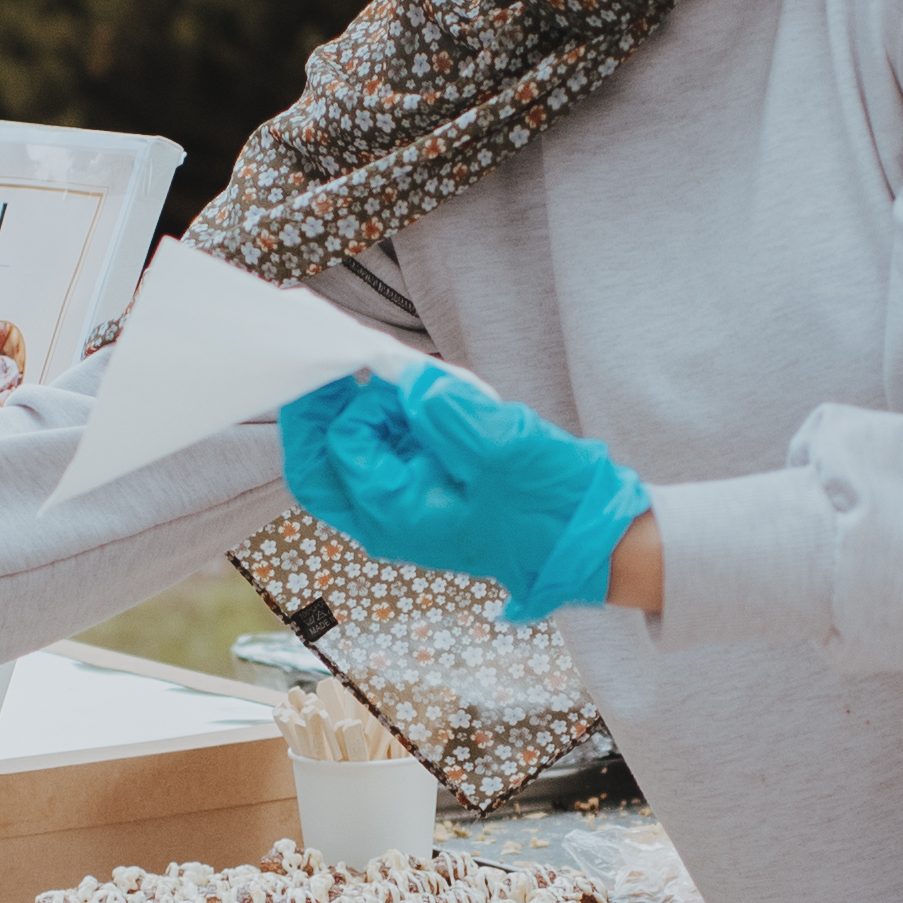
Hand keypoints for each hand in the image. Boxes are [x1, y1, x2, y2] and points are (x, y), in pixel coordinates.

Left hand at [278, 366, 651, 623]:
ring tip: (395, 380)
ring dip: (357, 412)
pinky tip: (422, 399)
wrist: (586, 539)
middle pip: (315, 464)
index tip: (395, 375)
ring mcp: (402, 505)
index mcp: (394, 515)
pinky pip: (382, 452)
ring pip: (344, 457)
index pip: (340, 447)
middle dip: (317, 413)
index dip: (359, 402)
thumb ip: (448, 412)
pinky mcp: (423, 490)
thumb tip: (410, 383)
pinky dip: (387, 421)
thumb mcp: (503, 450)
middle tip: (337, 363)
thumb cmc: (549, 508)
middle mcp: (386, 517)